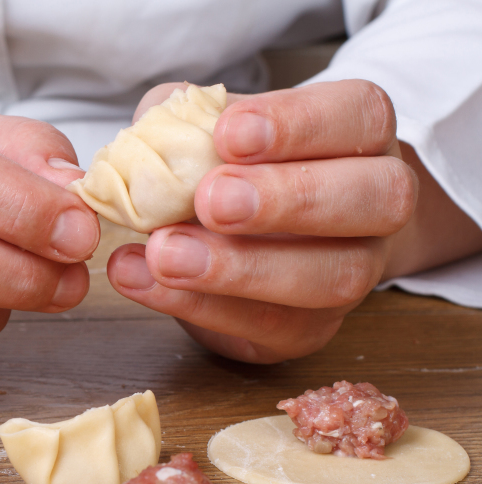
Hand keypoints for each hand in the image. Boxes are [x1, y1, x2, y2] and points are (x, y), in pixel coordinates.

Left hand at [105, 79, 479, 362]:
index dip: (299, 124)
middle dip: (289, 199)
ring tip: (164, 254)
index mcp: (360, 133)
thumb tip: (154, 137)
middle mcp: (378, 202)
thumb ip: (184, 120)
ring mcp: (354, 270)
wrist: (242, 239)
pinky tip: (143, 280)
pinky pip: (270, 325)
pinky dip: (199, 305)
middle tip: (211, 200)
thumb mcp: (203, 126)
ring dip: (241, 268)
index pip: (360, 117)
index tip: (229, 133)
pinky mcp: (311, 329)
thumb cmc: (231, 167)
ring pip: (332, 277)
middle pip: (377, 199)